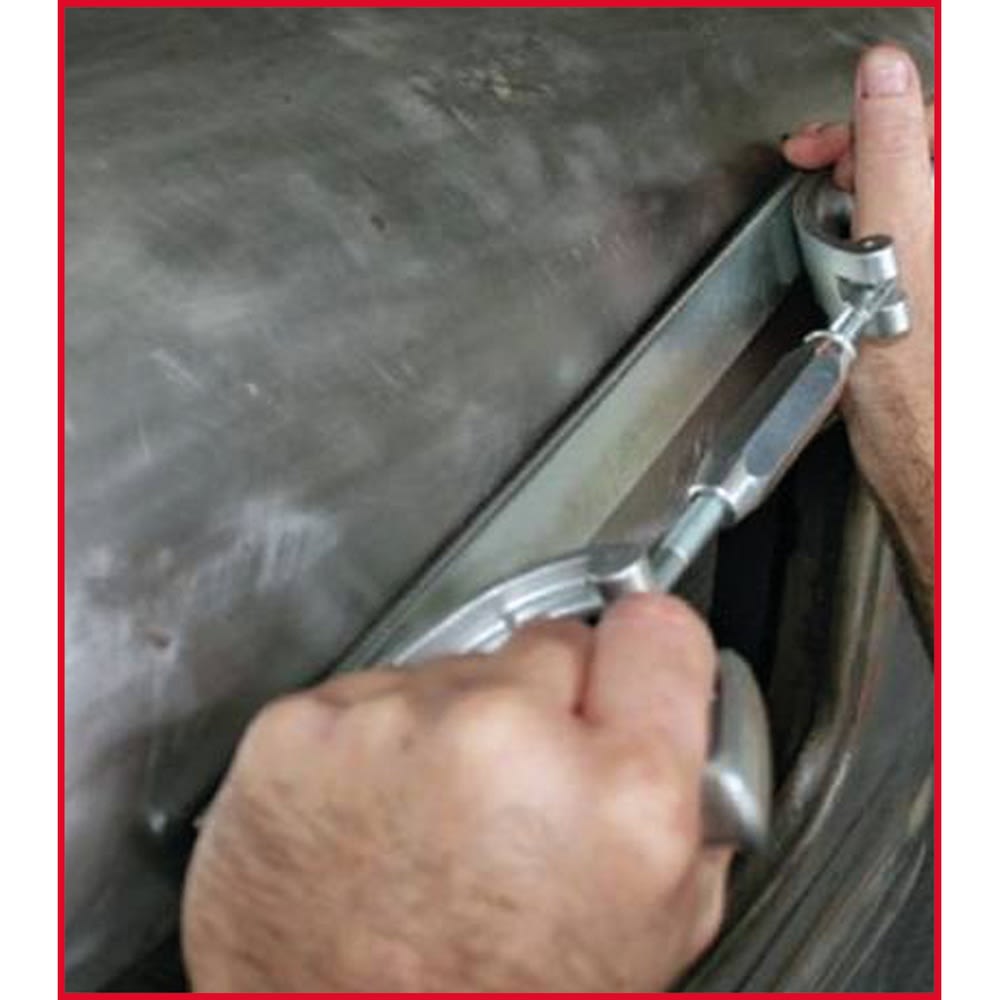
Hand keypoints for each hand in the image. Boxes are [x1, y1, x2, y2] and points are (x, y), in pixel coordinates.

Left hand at [182, 595, 730, 991]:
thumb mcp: (651, 934)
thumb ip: (682, 805)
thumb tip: (679, 723)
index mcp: (621, 798)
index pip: (657, 631)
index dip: (646, 660)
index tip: (629, 674)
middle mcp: (505, 740)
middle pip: (551, 644)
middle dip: (547, 706)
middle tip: (521, 795)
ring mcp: (392, 726)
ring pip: (455, 669)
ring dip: (455, 727)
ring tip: (434, 828)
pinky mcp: (296, 731)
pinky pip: (365, 697)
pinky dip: (370, 745)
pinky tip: (371, 823)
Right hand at [783, 45, 934, 630]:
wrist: (927, 464)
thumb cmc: (921, 388)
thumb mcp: (897, 257)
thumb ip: (890, 157)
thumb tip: (883, 79)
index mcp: (966, 217)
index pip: (938, 117)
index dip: (874, 114)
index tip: (821, 143)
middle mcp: (966, 237)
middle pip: (925, 150)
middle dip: (862, 151)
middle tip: (816, 169)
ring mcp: (955, 265)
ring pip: (911, 191)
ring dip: (861, 192)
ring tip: (830, 216)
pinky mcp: (941, 293)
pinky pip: (906, 235)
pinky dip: (868, 233)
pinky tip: (850, 254)